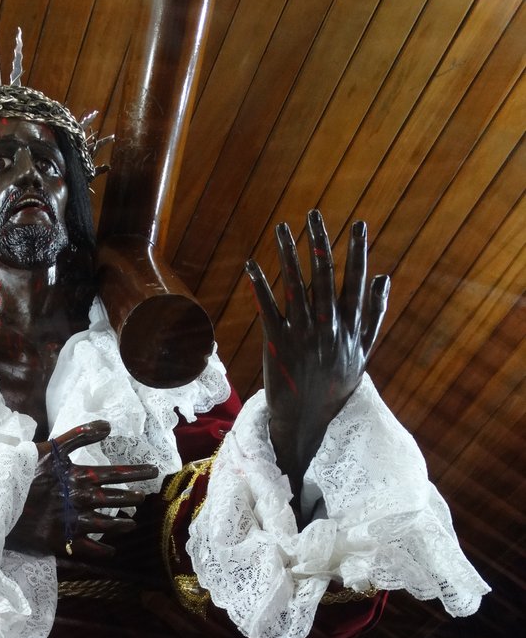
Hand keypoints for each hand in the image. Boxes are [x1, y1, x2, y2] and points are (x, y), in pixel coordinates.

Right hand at [6, 420, 157, 558]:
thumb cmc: (23, 470)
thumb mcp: (51, 447)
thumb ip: (80, 434)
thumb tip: (108, 425)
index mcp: (81, 476)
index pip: (117, 473)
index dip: (137, 472)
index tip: (154, 471)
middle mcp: (82, 500)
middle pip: (115, 499)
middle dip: (133, 497)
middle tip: (144, 497)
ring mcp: (74, 521)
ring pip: (107, 524)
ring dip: (122, 524)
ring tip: (132, 523)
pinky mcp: (63, 539)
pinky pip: (88, 548)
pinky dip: (102, 550)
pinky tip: (112, 550)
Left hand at [245, 210, 389, 500]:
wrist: (305, 423)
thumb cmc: (334, 387)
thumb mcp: (363, 354)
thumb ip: (374, 315)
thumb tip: (384, 277)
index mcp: (350, 329)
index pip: (355, 283)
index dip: (356, 253)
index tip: (357, 225)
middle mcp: (328, 329)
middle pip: (325, 278)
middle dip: (320, 244)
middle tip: (314, 214)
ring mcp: (302, 336)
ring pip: (296, 287)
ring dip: (288, 255)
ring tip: (282, 228)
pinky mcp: (277, 344)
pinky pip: (268, 308)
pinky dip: (260, 286)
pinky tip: (252, 265)